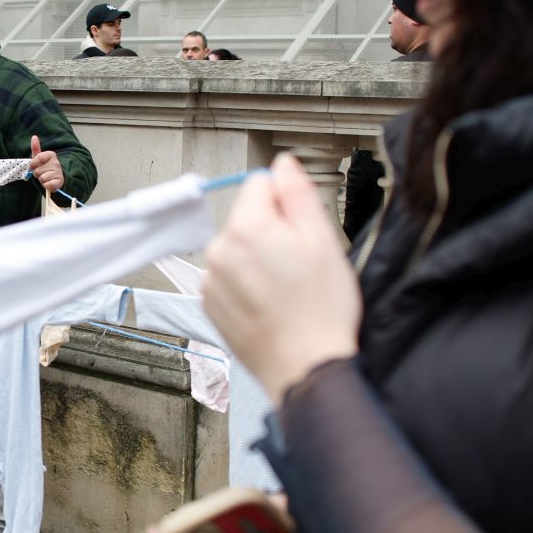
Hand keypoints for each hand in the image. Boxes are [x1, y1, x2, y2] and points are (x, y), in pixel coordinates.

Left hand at [28, 135, 64, 192]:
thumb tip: (34, 136)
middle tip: (42, 173)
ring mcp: (58, 172)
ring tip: (46, 178)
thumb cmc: (44, 167)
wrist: (55, 179)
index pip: (38, 157)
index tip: (33, 166)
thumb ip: (36, 148)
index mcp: (51, 154)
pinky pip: (47, 185)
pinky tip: (49, 183)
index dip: (33, 164)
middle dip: (37, 174)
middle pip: (38, 170)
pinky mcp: (60, 181)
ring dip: (42, 180)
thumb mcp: (39, 158)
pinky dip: (46, 186)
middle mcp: (56, 162)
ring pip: (42, 178)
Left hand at [203, 153, 361, 401]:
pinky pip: (230, 276)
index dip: (288, 203)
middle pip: (248, 217)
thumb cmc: (320, 310)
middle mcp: (219, 250)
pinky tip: (270, 303)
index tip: (302, 231)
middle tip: (300, 265)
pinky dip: (247, 284)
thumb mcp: (323, 240)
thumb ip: (297, 194)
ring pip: (238, 247)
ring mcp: (211, 279)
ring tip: (286, 289)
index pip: (260, 183)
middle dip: (273, 231)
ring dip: (259, 259)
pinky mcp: (210, 303)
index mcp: (247, 227)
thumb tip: (283, 164)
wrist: (305, 367)